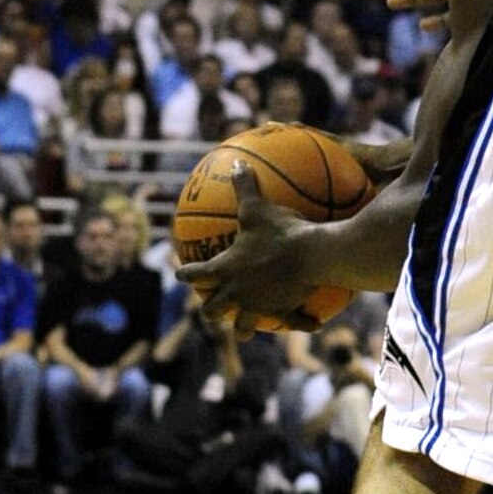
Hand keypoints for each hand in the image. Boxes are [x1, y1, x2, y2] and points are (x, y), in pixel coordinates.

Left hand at [190, 162, 327, 330]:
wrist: (310, 254)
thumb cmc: (280, 231)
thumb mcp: (257, 206)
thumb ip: (245, 186)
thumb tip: (237, 162)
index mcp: (226, 269)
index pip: (197, 273)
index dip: (186, 273)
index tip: (180, 273)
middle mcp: (237, 292)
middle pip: (214, 309)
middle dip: (210, 309)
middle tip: (211, 306)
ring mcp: (260, 306)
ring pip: (245, 325)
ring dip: (244, 328)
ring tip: (245, 331)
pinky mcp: (284, 311)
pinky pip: (293, 321)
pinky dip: (301, 322)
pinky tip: (312, 324)